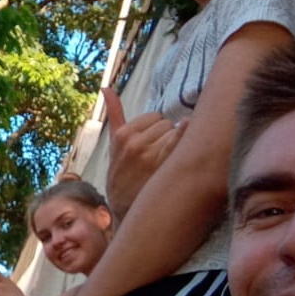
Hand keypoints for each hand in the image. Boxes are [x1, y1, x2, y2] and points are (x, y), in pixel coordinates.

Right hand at [102, 88, 185, 218]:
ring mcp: (150, 153)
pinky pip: (181, 140)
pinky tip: (189, 143)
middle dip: (166, 135)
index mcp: (123, 134)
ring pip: (175, 131)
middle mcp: (135, 142)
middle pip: (166, 123)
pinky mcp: (164, 165)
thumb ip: (114, 113)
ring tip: (169, 159)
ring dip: (176, 142)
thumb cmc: (121, 174)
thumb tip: (105, 87)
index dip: (156, 130)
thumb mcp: (114, 144)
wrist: (125, 208)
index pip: (153, 117)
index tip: (153, 144)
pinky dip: (186, 137)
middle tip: (161, 154)